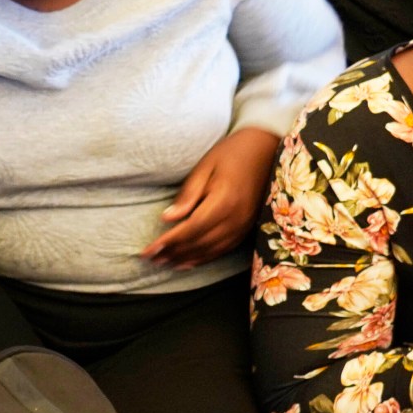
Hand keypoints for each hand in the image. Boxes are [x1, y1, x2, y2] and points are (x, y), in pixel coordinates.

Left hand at [144, 127, 279, 267]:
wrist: (264, 149)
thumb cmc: (230, 153)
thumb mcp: (204, 167)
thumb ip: (188, 195)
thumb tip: (167, 219)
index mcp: (224, 200)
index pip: (191, 228)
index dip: (169, 242)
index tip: (148, 251)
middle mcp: (236, 217)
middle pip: (200, 242)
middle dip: (174, 253)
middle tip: (151, 260)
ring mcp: (244, 225)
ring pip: (211, 250)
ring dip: (187, 259)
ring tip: (165, 263)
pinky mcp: (248, 227)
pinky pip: (224, 249)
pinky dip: (205, 258)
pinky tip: (189, 262)